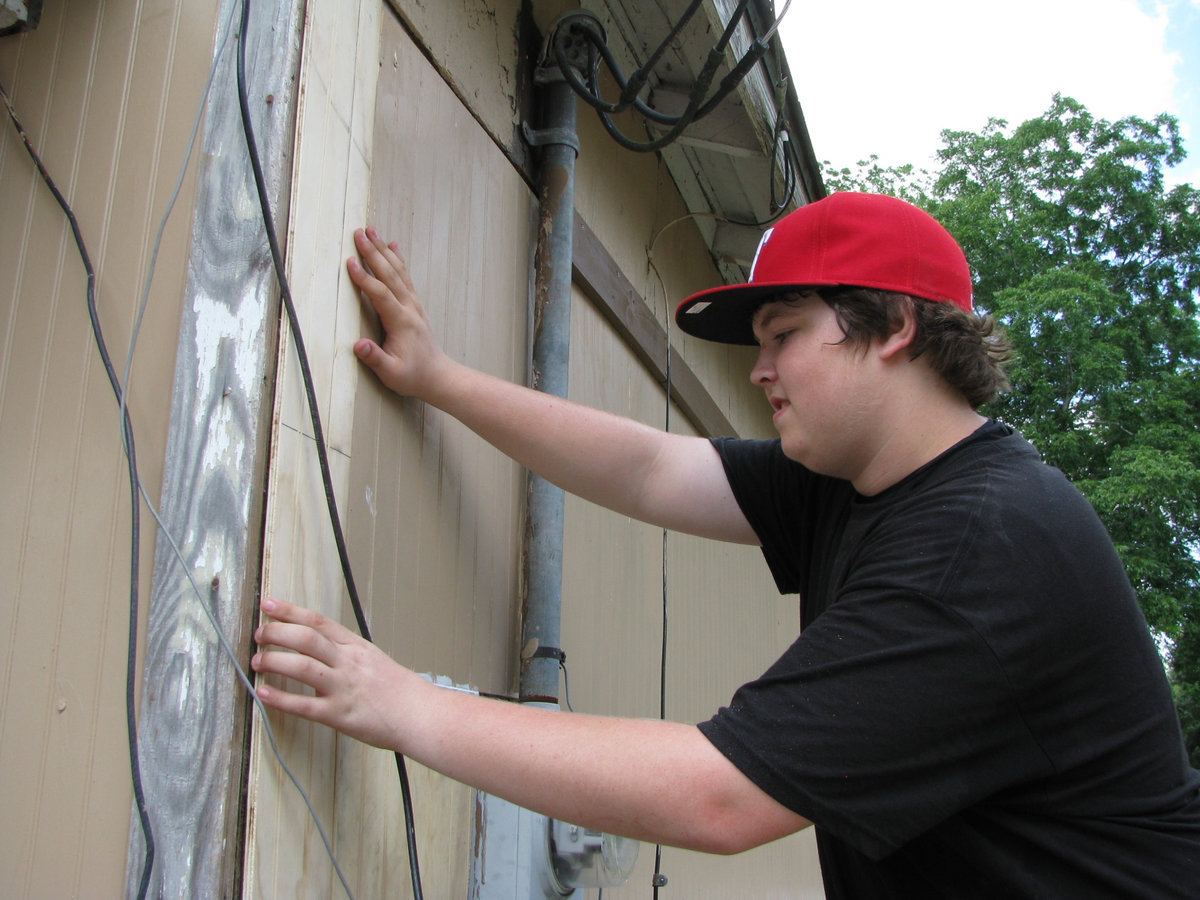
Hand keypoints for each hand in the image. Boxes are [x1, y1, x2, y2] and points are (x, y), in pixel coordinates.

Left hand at [251, 597, 424, 750]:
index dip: (290, 611)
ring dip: (274, 661)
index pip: (318, 622)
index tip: (268, 605)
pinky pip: (303, 706)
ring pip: (302, 667)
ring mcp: (343, 688)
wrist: (419, 715)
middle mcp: (348, 664)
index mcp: (356, 648)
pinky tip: (263, 693)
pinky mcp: (339, 715)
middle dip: (276, 633)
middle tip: (259, 634)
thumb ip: (346, 652)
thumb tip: (318, 645)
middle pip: (306, 639)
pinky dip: (280, 699)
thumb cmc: (399, 691)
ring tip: (258, 661)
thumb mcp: (373, 659)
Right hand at [348, 226, 449, 398]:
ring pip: (398, 271)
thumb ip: (375, 359)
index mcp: (401, 322)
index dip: (365, 279)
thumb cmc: (413, 375)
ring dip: (383, 250)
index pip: (381, 294)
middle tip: (358, 233)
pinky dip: (398, 259)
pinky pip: (405, 276)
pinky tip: (392, 245)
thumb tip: (359, 346)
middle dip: (373, 252)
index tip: (350, 263)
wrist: (438, 375)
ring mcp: (413, 304)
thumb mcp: (392, 374)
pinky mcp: (414, 304)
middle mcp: (409, 308)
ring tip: (371, 230)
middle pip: (390, 274)